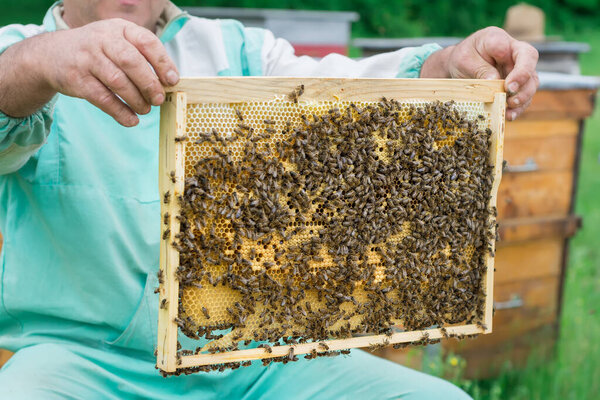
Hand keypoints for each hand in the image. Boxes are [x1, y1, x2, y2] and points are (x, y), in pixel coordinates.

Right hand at [40, 18, 178, 125]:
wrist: (52, 54)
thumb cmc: (97, 51)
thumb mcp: (118, 42)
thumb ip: (141, 56)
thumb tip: (168, 82)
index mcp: (119, 28)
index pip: (146, 42)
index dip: (163, 63)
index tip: (172, 81)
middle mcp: (102, 40)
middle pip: (131, 62)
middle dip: (149, 84)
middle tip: (158, 99)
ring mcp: (87, 59)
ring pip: (117, 82)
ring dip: (136, 100)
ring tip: (146, 109)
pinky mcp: (76, 79)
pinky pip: (103, 99)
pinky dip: (120, 112)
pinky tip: (131, 120)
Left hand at [421, 27, 538, 120]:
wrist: (458, 65)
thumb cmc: (462, 58)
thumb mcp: (464, 61)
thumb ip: (479, 69)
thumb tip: (494, 81)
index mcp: (499, 40)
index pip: (522, 52)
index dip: (520, 71)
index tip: (507, 86)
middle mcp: (513, 53)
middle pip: (530, 68)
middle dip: (523, 87)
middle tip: (510, 100)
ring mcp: (517, 68)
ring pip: (531, 83)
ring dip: (523, 99)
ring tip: (509, 110)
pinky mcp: (515, 83)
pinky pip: (523, 95)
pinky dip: (518, 107)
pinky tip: (509, 115)